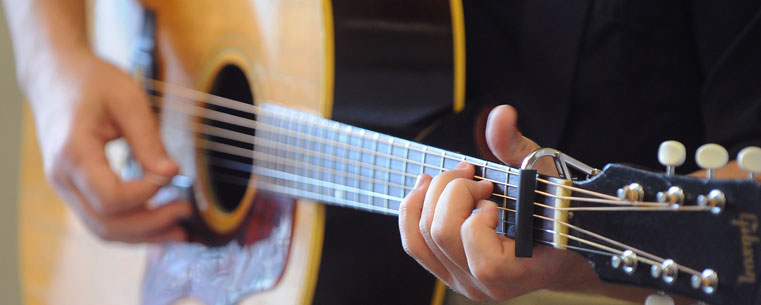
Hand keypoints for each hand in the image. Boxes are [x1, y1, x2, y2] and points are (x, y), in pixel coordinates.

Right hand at [29, 52, 191, 242]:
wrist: (56, 76)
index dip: (146, 194)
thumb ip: (148, 139)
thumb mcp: (128, 100)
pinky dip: (131, 227)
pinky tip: (160, 223)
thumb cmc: (93, 82)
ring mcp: (65, 187)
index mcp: (73, 152)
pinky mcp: (75, 189)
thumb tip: (171, 174)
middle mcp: (62, 177)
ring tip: (180, 231)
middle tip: (186, 211)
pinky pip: (101, 219)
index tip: (174, 176)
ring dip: (143, 235)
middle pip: (105, 223)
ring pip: (101, 229)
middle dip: (150, 224)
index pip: (110, 197)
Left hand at [399, 105, 596, 299]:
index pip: (485, 261)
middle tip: (474, 176)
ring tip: (455, 178)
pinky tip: (426, 187)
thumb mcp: (544, 176)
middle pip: (442, 234)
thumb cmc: (554, 211)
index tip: (493, 196)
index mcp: (518, 273)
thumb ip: (518, 148)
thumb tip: (500, 115)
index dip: (479, 220)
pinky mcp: (444, 271)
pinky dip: (413, 209)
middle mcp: (485, 285)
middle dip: (453, 191)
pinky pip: (413, 243)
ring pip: (422, 237)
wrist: (557, 245)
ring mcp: (461, 280)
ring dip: (432, 194)